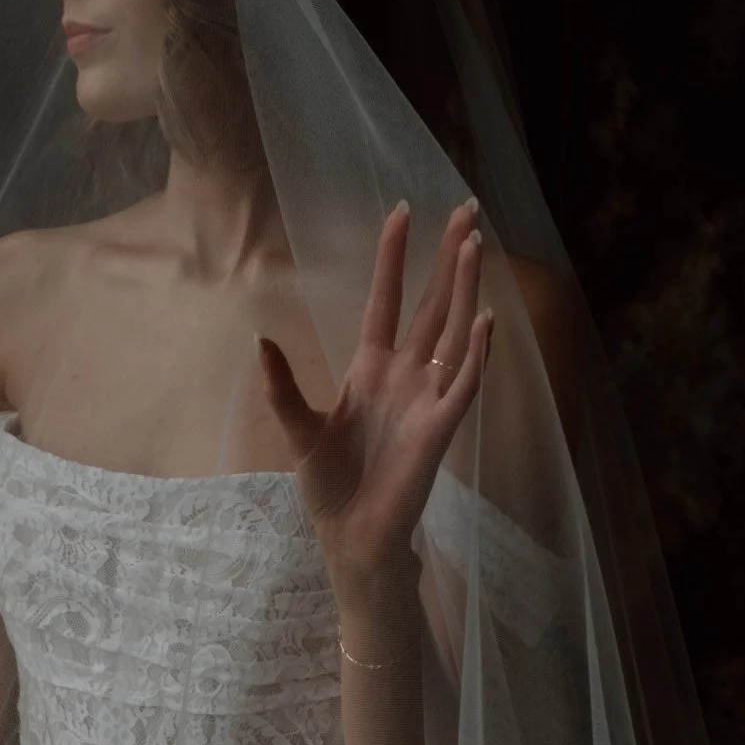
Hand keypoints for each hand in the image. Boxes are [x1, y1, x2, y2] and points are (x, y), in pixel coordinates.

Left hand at [255, 201, 491, 587]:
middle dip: (447, 257)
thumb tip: (259, 340)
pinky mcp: (440, 430)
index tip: (401, 211)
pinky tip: (485, 320)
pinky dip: (477, 355)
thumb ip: (282, 386)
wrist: (352, 537)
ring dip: (465, 289)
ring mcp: (427, 400)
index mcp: (371, 369)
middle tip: (465, 207)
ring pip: (454, 332)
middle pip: (431, 304)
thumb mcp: (298, 430)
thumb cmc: (330, 487)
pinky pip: (465, 385)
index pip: (387, 300)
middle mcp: (406, 376)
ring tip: (475, 244)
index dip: (393, 257)